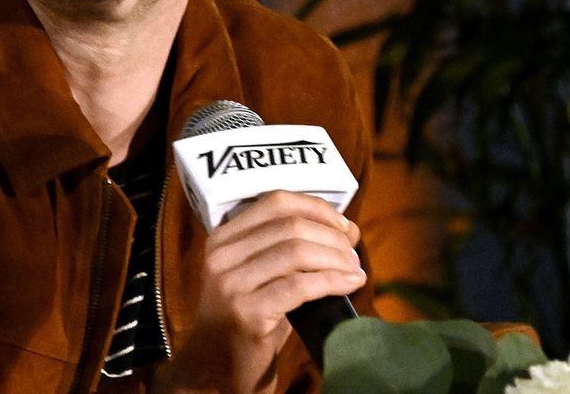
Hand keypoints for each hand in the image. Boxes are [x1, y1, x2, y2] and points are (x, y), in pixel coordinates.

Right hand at [157, 190, 365, 392]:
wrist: (215, 367)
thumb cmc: (247, 319)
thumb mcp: (258, 274)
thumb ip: (286, 248)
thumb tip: (343, 229)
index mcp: (222, 238)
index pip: (274, 201)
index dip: (317, 208)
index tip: (344, 226)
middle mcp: (221, 255)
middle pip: (290, 225)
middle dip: (332, 236)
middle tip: (353, 253)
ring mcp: (231, 284)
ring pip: (296, 252)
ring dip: (335, 258)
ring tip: (354, 270)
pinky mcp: (247, 313)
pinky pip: (298, 286)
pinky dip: (331, 282)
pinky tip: (349, 285)